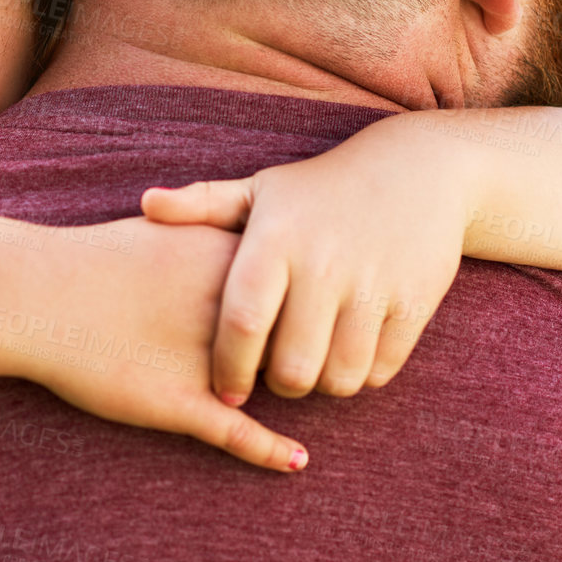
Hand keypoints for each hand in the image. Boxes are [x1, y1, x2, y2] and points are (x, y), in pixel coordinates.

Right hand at [0, 216, 311, 473]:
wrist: (33, 295)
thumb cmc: (94, 259)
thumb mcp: (167, 228)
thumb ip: (212, 231)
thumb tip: (250, 235)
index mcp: (225, 266)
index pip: (300, 284)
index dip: (316, 297)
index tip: (327, 302)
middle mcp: (226, 314)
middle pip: (300, 334)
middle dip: (318, 344)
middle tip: (328, 352)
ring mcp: (205, 363)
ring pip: (277, 385)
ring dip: (303, 392)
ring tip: (326, 396)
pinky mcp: (179, 405)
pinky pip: (238, 433)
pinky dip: (271, 450)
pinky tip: (296, 460)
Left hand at [140, 125, 469, 404]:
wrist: (417, 171)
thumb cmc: (320, 189)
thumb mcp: (260, 188)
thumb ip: (202, 204)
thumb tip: (145, 204)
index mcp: (276, 241)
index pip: (241, 324)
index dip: (229, 369)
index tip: (225, 390)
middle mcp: (323, 265)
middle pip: (291, 368)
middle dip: (278, 386)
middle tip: (275, 377)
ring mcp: (373, 286)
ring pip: (339, 378)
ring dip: (322, 384)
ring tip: (313, 366)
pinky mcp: (414, 302)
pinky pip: (380, 370)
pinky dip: (363, 374)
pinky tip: (350, 352)